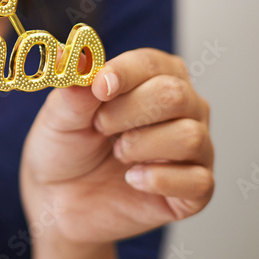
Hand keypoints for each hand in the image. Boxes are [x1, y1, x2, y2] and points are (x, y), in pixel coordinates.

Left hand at [19, 47, 213, 243]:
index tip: (100, 87)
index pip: (151, 63)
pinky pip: (198, 181)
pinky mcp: (196, 190)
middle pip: (176, 96)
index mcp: (153, 77)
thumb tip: (76, 58)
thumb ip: (74, 89)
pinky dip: (158, 180)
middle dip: (129, 112)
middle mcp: (184, 107)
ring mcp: (195, 148)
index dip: (124, 74)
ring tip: (118, 154)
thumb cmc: (66, 148)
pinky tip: (133, 179)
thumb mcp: (60, 116)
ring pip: (189, 137)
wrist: (60, 200)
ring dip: (142, 146)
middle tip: (100, 126)